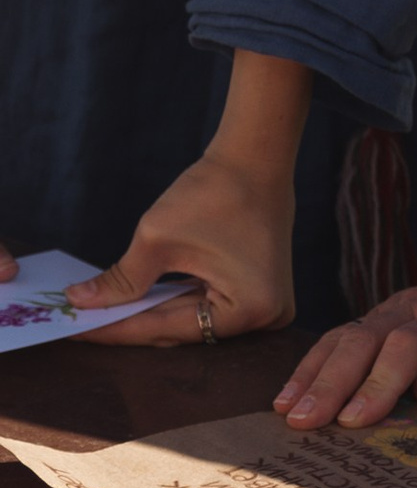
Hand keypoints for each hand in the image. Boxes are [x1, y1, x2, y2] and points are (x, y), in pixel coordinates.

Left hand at [69, 144, 298, 344]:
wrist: (256, 157)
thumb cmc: (214, 192)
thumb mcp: (158, 239)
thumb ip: (120, 280)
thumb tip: (79, 301)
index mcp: (250, 309)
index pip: (168, 329)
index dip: (117, 328)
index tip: (77, 331)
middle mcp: (267, 317)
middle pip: (181, 330)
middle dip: (131, 322)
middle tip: (82, 323)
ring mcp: (268, 307)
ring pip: (191, 320)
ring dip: (149, 313)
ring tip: (101, 315)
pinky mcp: (259, 293)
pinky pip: (206, 306)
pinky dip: (172, 302)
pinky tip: (137, 301)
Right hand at [276, 249, 416, 428]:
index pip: (410, 346)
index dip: (380, 383)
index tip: (354, 420)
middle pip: (366, 340)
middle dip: (332, 383)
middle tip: (303, 422)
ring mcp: (395, 308)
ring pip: (345, 336)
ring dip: (313, 374)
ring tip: (286, 411)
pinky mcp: (381, 317)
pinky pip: (341, 338)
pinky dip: (313, 364)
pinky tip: (291, 393)